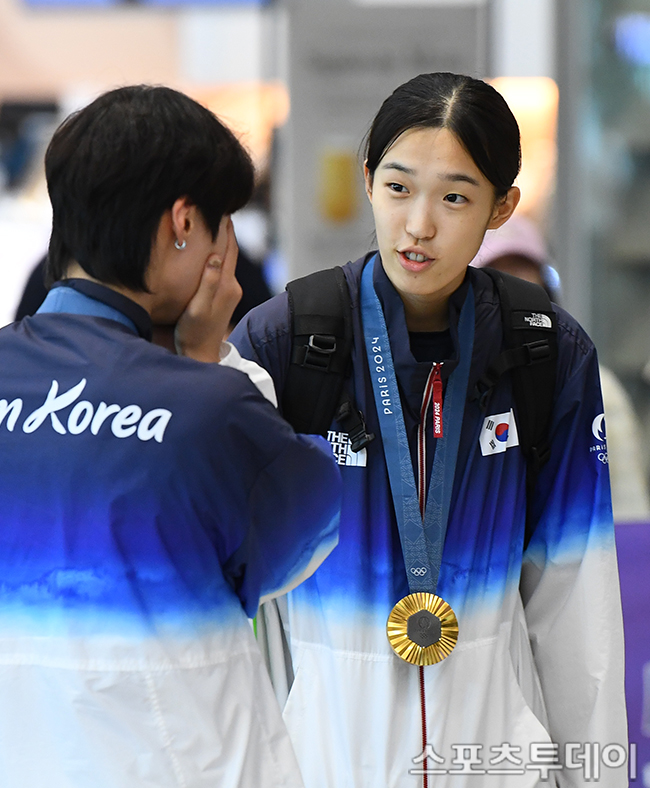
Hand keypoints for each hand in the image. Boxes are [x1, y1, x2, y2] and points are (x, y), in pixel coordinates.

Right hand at [174, 217, 241, 362]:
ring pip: (228, 258)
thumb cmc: (194, 332)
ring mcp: (230, 291)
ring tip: (216, 219)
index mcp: (226, 286)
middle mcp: (232, 286)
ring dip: (223, 239)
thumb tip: (216, 256)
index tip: (221, 207)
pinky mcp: (225, 296)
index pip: (228, 249)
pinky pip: (223, 267)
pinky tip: (211, 246)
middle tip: (219, 206)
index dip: (224, 228)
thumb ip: (208, 282)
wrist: (200, 354)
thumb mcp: (197, 307)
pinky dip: (219, 252)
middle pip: (231, 250)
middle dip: (226, 229)